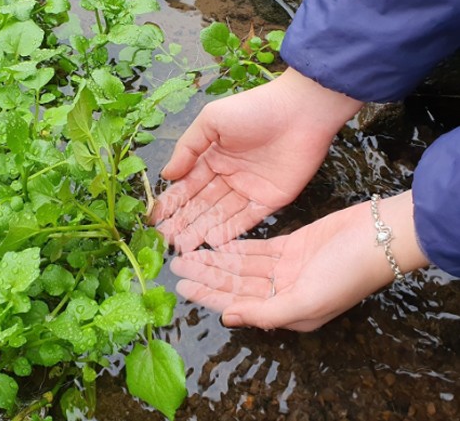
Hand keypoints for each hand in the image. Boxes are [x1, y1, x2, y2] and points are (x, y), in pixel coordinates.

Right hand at [151, 68, 362, 252]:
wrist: (301, 110)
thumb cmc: (252, 109)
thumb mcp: (211, 121)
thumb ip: (187, 149)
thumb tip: (166, 175)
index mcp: (213, 157)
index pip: (188, 185)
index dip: (172, 203)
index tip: (155, 220)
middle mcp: (228, 176)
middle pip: (202, 204)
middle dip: (183, 222)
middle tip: (165, 241)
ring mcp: (249, 189)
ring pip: (220, 215)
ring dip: (202, 230)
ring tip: (183, 247)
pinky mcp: (271, 199)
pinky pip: (247, 219)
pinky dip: (231, 231)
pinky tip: (212, 242)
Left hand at [169, 191, 428, 330]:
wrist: (379, 237)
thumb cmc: (346, 273)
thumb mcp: (306, 300)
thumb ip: (265, 312)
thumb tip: (228, 319)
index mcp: (287, 312)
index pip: (238, 304)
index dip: (209, 295)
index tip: (182, 287)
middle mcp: (283, 292)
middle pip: (235, 284)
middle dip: (207, 276)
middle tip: (176, 266)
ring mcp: (287, 268)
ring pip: (242, 266)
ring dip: (216, 260)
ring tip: (188, 253)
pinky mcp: (292, 245)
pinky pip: (256, 249)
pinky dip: (236, 247)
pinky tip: (215, 243)